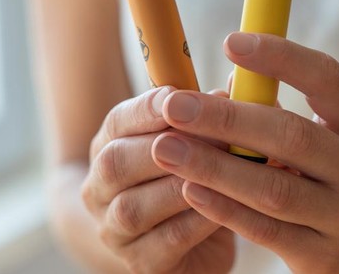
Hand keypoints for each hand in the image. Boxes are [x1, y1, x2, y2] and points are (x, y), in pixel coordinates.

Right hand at [81, 87, 234, 272]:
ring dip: (178, 185)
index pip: (117, 122)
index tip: (177, 96)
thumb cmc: (187, 182)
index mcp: (109, 147)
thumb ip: (209, 116)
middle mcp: (100, 188)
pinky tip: (223, 208)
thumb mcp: (192, 144)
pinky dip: (195, 222)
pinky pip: (165, 242)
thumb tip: (238, 83)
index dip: (146, 109)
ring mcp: (114, 230)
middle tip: (213, 136)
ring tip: (220, 171)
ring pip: (134, 207)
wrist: (176, 247)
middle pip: (116, 163)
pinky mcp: (141, 264)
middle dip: (164, 146)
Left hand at [151, 33, 338, 272]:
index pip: (327, 78)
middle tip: (175, 105)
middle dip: (227, 118)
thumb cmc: (326, 179)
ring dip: (213, 166)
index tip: (230, 41)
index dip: (280, 57)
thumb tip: (226, 81)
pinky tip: (189, 189)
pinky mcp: (323, 258)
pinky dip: (224, 208)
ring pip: (273, 189)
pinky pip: (265, 230)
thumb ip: (277, 112)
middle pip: (292, 136)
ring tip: (167, 148)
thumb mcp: (320, 140)